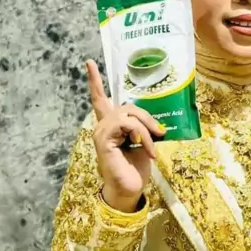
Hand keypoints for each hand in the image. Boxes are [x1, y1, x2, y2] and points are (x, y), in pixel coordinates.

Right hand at [86, 60, 165, 212]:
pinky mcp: (104, 140)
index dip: (95, 80)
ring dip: (146, 127)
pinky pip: (127, 125)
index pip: (100, 98)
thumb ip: (144, 127)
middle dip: (147, 117)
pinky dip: (142, 135)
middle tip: (161, 132)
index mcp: (111, 125)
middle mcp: (103, 126)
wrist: (131, 189)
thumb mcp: (144, 142)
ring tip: (153, 144)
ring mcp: (101, 132)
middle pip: (127, 106)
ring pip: (128, 114)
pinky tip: (147, 149)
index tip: (90, 62)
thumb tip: (157, 122)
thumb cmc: (136, 168)